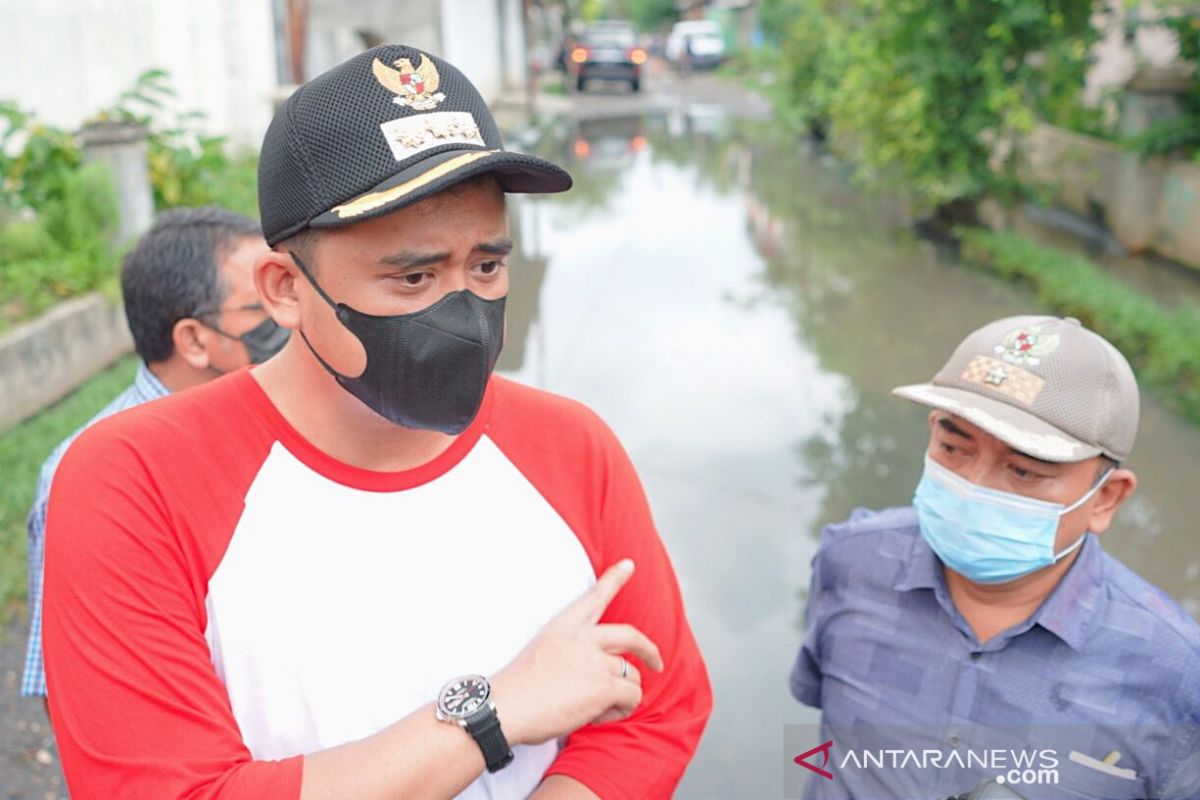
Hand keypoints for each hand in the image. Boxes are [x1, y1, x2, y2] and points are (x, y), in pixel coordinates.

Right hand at [490, 559, 662, 745]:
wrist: (505, 706)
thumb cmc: (517, 687)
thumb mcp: (542, 651)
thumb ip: (572, 652)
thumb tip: (597, 671)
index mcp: (565, 625)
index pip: (595, 596)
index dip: (615, 578)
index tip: (630, 564)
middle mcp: (585, 638)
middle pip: (631, 636)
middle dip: (650, 650)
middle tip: (656, 662)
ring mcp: (597, 661)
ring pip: (632, 676)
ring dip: (621, 694)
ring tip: (596, 708)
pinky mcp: (605, 686)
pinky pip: (631, 697)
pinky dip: (620, 710)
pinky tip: (597, 715)